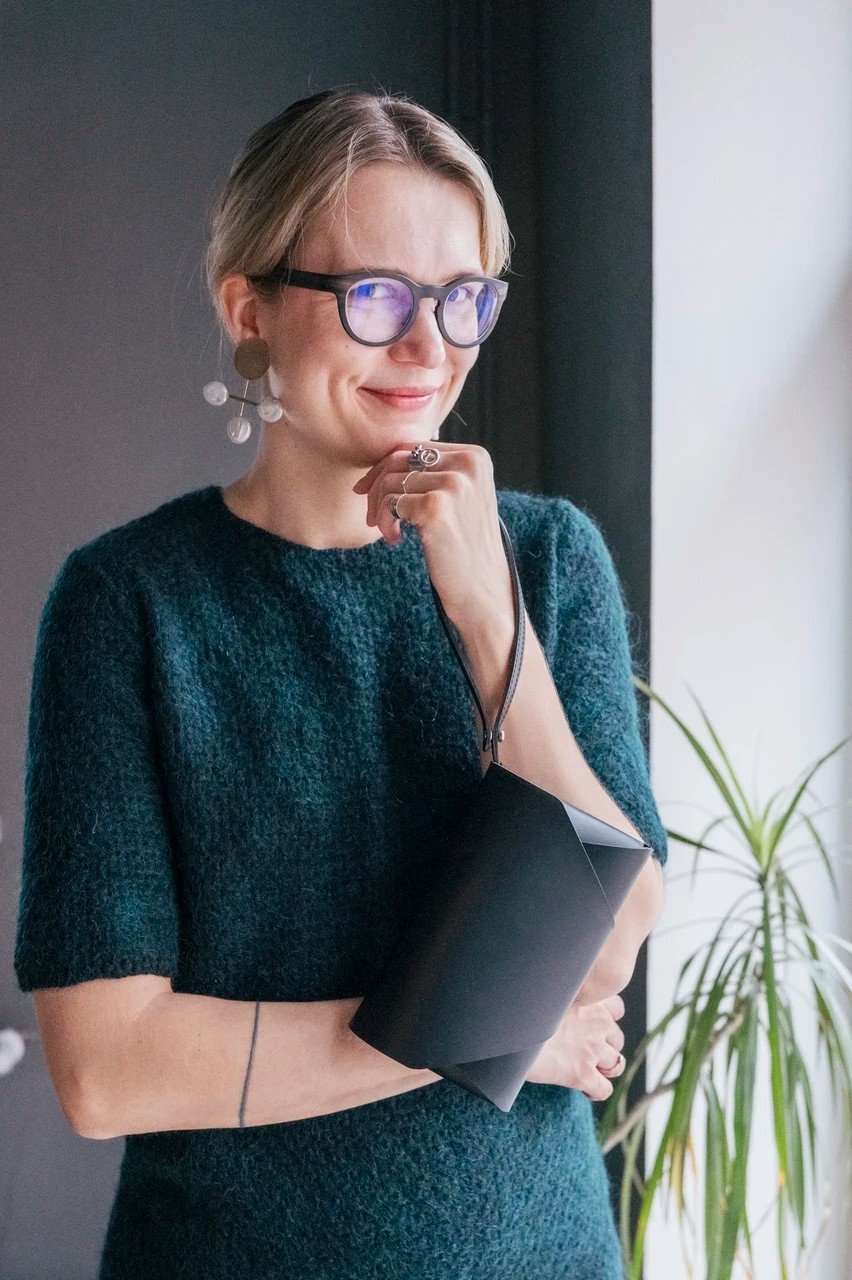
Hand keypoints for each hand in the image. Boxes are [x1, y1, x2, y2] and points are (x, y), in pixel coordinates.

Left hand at [351, 441, 513, 627]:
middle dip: (376, 487)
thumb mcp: (458, 499)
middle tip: (373, 517)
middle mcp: (468, 464)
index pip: (414, 447)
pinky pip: (390, 503)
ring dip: (380, 509)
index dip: (385, 467)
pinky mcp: (437, 507)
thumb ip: (432, 473)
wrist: (483, 590)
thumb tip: (382, 461)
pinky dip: (384, 523)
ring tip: (391, 532)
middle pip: (399, 459)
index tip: (368, 491)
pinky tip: (396, 539)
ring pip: (390, 481)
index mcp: (475, 457)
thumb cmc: (464, 548)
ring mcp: (454, 484)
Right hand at [525, 994, 626, 1101]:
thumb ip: (566, 998)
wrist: (511, 1029)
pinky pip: (604, 1089)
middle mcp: (597, 1024)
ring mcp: (592, 1050)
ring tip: (587, 1068)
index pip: (617, 1008)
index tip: (593, 1025)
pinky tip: (584, 1088)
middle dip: (606, 1045)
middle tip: (586, 1048)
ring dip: (605, 1068)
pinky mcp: (583, 1074)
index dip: (607, 1019)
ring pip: (616, 1064)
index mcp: (591, 1000)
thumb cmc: (524, 1008)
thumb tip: (561, 1000)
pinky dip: (596, 1090)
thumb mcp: (551, 994)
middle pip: (618, 1038)